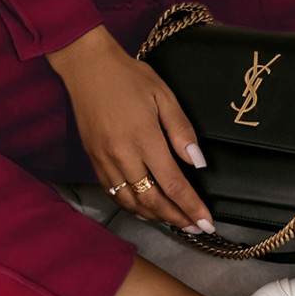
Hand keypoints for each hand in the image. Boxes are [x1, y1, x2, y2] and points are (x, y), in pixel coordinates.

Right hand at [56, 29, 215, 233]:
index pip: (173, 184)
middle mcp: (123, 156)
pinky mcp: (93, 160)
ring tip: (175, 221)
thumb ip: (181, 130)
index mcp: (144, 138)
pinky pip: (114, 193)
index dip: (191, 206)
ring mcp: (105, 161)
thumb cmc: (129, 76)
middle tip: (196, 228)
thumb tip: (197, 162)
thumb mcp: (163, 95)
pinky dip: (132, 207)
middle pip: (152, 201)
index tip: (207, 222)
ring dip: (154, 217)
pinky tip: (145, 208)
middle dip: (176, 218)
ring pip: (131, 202)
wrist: (87, 67)